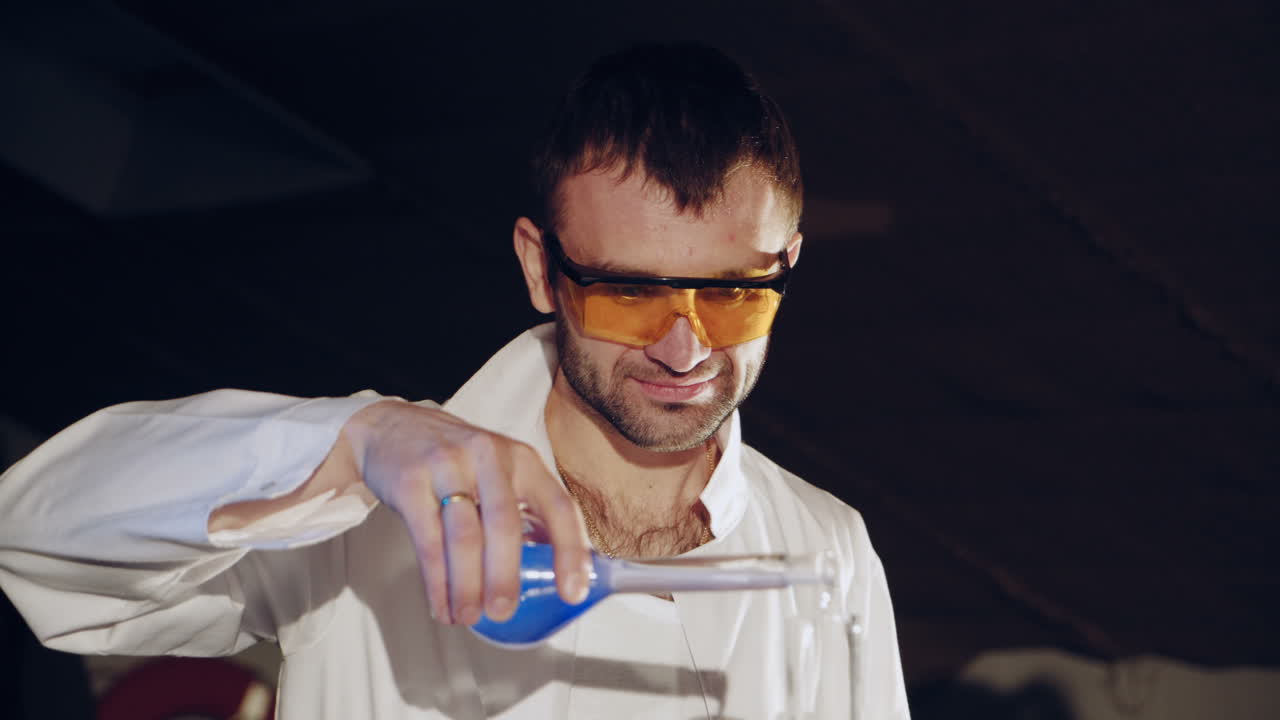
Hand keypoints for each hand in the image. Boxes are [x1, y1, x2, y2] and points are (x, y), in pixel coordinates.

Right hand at [341, 399, 590, 624]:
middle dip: (505, 575)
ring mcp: (448, 465)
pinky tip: (441, 605)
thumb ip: (530, 513)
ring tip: (468, 617)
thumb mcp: (501, 473)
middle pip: (504, 523)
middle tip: (503, 612)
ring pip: (464, 535)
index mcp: (523, 460)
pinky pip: (427, 539)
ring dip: (467, 584)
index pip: (559, 506)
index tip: (573, 592)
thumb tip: (561, 570)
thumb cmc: (458, 462)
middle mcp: (490, 457)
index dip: (570, 551)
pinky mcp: (411, 480)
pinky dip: (436, 580)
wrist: (392, 428)